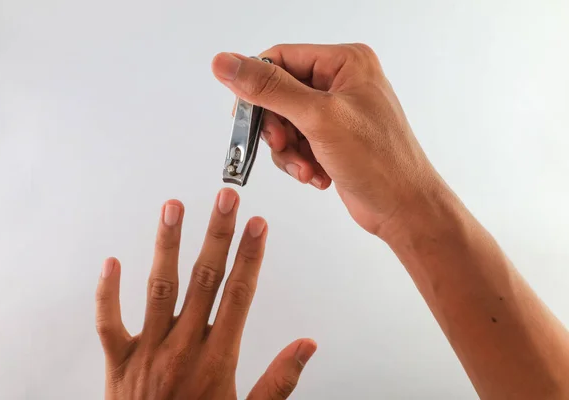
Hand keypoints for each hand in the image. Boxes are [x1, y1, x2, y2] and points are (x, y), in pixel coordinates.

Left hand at [95, 189, 315, 398]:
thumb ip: (279, 380)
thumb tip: (306, 346)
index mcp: (217, 359)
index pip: (240, 294)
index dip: (251, 255)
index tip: (258, 225)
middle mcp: (183, 348)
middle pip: (205, 280)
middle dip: (218, 235)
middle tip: (225, 199)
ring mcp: (148, 352)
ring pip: (159, 288)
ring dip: (168, 245)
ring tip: (174, 209)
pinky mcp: (118, 362)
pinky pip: (107, 323)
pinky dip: (107, 293)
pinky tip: (112, 261)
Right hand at [212, 44, 448, 236]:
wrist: (404, 208)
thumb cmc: (379, 160)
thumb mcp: (318, 118)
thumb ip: (269, 89)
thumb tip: (225, 63)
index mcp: (345, 62)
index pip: (280, 58)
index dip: (256, 86)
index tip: (242, 115)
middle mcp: (340, 82)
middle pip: (279, 94)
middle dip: (277, 128)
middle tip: (284, 146)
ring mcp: (336, 112)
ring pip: (284, 123)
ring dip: (289, 151)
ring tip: (306, 168)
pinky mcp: (332, 139)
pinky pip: (297, 143)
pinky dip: (300, 162)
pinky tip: (317, 175)